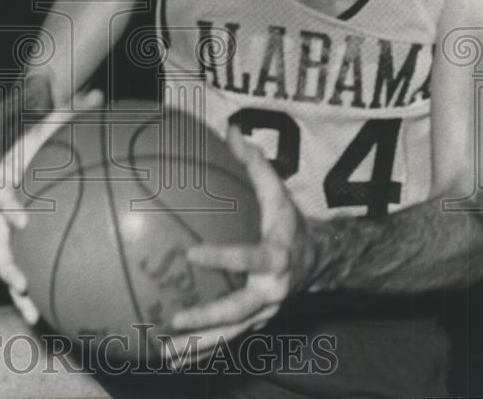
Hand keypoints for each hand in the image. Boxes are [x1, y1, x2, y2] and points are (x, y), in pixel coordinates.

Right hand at [0, 87, 104, 324]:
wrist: (41, 148)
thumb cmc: (54, 132)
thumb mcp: (62, 117)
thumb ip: (75, 109)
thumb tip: (98, 93)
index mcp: (8, 181)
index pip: (0, 194)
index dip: (7, 207)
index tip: (24, 220)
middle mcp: (4, 210)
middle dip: (6, 265)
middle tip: (20, 281)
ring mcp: (12, 231)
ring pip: (8, 264)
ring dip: (17, 290)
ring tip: (33, 314)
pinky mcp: (26, 244)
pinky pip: (31, 268)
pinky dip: (42, 290)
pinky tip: (59, 312)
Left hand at [164, 125, 315, 360]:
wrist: (320, 260)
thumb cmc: (288, 221)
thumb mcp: (278, 191)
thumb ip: (255, 163)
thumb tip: (232, 128)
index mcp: (277, 257)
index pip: (249, 258)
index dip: (223, 258)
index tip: (191, 254)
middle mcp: (271, 291)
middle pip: (238, 311)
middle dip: (206, 319)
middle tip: (172, 320)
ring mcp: (264, 312)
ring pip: (230, 335)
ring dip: (197, 346)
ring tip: (161, 354)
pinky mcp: (254, 323)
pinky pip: (225, 338)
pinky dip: (199, 348)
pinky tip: (166, 354)